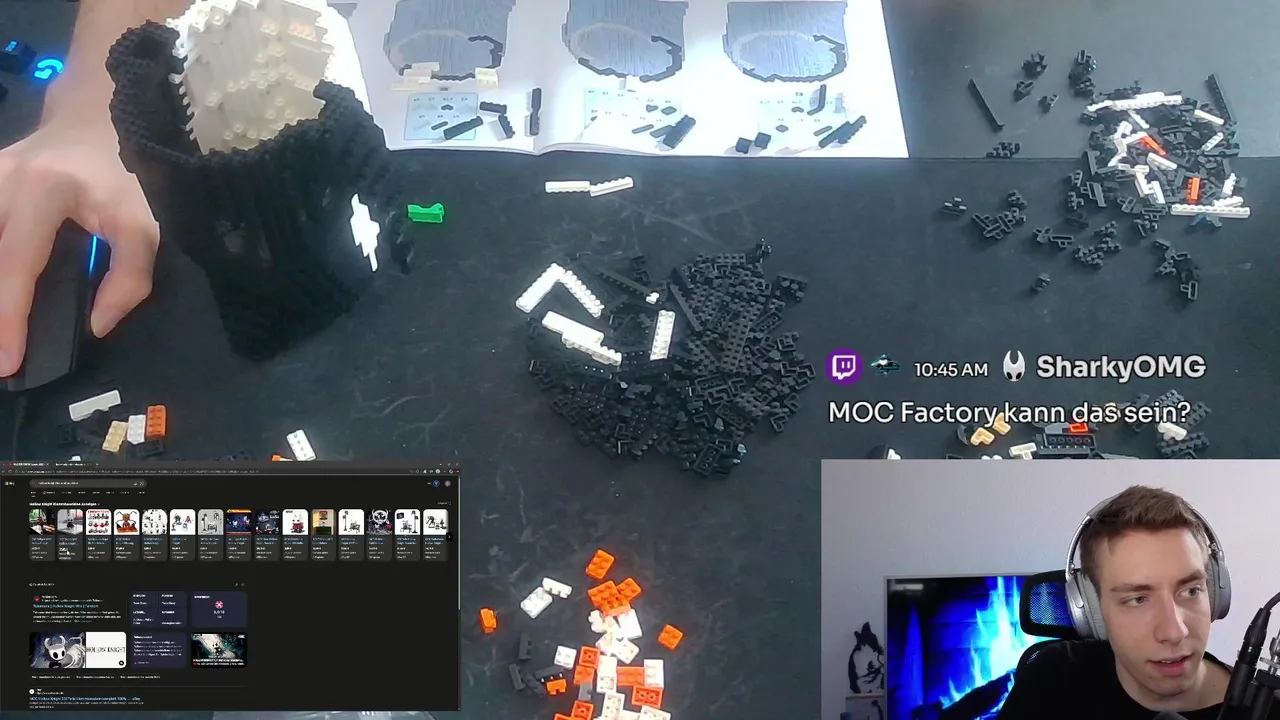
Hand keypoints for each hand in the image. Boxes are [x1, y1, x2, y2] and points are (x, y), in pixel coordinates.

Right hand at [0, 117, 158, 376]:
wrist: (94, 117)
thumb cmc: (123, 173)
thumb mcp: (144, 223)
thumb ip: (131, 277)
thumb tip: (97, 325)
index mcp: (43, 191)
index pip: (16, 265)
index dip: (7, 318)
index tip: (6, 361)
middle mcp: (1, 180)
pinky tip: (0, 296)